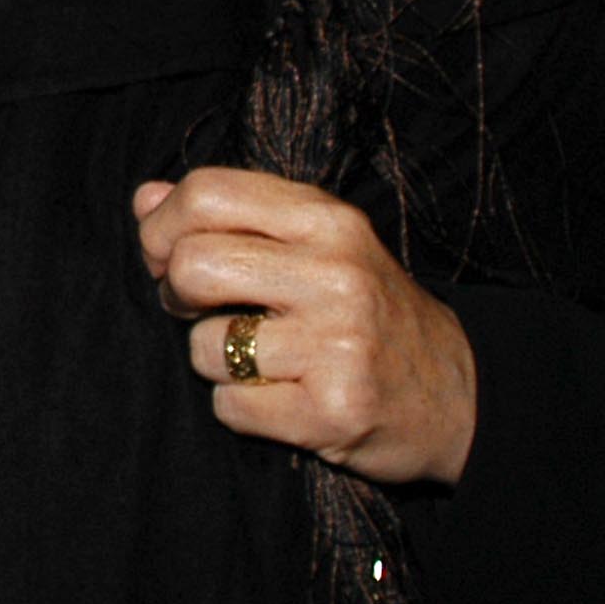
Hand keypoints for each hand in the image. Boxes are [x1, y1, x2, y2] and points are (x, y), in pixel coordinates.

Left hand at [132, 166, 478, 486]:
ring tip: (264, 360)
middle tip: (200, 311)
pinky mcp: (331, 411)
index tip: (162, 255)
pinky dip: (241, 408)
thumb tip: (144, 199)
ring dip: (216, 362)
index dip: (162, 226)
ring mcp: (336, 343)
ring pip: (204, 346)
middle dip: (175, 295)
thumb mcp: (317, 244)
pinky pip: (229, 406)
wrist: (461, 395)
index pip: (208, 192)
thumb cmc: (370, 311)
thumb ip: (233, 216)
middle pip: (192, 265)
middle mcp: (335, 272)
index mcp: (327, 219)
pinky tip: (282, 398)